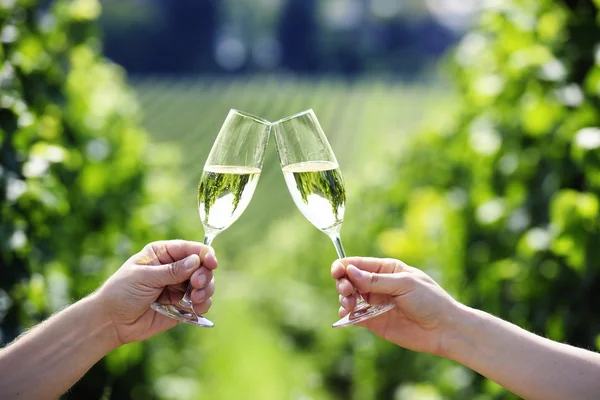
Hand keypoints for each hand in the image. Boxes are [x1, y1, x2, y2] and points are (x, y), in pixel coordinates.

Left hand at [95, 240, 216, 344]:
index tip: (212, 263)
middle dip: (204, 275)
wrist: (111, 321)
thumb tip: (196, 261)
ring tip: (195, 300)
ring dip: (206, 291)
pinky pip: (201, 303)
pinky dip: (203, 305)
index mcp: (164, 254)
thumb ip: (171, 271)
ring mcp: (179, 287)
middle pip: (203, 267)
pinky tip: (196, 308)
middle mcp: (175, 268)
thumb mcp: (144, 277)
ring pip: (205, 284)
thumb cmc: (121, 292)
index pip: (191, 249)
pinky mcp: (182, 306)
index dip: (205, 254)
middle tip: (196, 285)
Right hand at [332, 257, 458, 354]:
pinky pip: (354, 316)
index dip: (344, 266)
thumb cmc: (430, 300)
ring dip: (344, 298)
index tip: (337, 272)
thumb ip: (376, 280)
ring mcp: (375, 303)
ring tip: (349, 303)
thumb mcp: (404, 284)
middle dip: (343, 283)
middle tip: (346, 291)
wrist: (444, 329)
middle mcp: (378, 285)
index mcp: (386, 269)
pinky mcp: (374, 322)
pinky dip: (346, 314)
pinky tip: (348, 313)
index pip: (358, 264)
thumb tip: (351, 271)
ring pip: (349, 297)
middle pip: (349, 279)